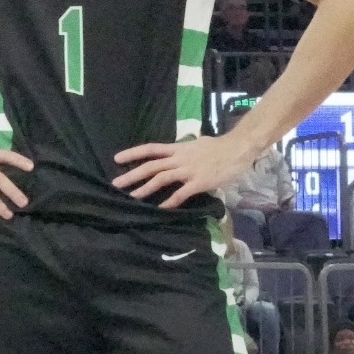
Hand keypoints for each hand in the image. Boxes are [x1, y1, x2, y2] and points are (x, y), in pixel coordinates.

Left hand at [111, 135, 259, 208]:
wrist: (237, 148)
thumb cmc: (219, 146)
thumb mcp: (196, 144)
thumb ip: (184, 149)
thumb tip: (178, 151)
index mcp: (178, 148)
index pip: (151, 149)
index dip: (133, 153)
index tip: (117, 158)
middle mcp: (179, 159)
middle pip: (151, 166)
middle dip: (132, 175)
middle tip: (116, 184)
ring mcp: (188, 170)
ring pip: (161, 178)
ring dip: (145, 188)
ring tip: (132, 197)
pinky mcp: (198, 182)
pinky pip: (181, 193)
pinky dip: (169, 201)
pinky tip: (160, 209)